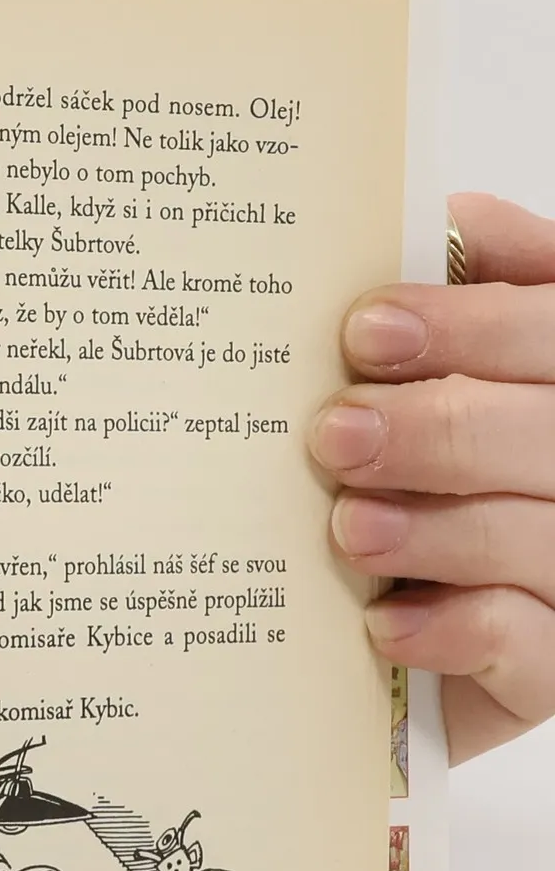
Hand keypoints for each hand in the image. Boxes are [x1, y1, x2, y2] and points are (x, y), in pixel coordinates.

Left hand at [315, 194, 554, 761]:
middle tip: (336, 433)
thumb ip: (477, 297)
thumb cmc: (430, 493)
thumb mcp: (444, 384)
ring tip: (348, 526)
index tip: (365, 331)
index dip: (474, 325)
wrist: (420, 655)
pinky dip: (454, 630)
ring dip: (438, 530)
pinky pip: (529, 649)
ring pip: (542, 540)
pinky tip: (385, 621)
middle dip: (440, 428)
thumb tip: (448, 215)